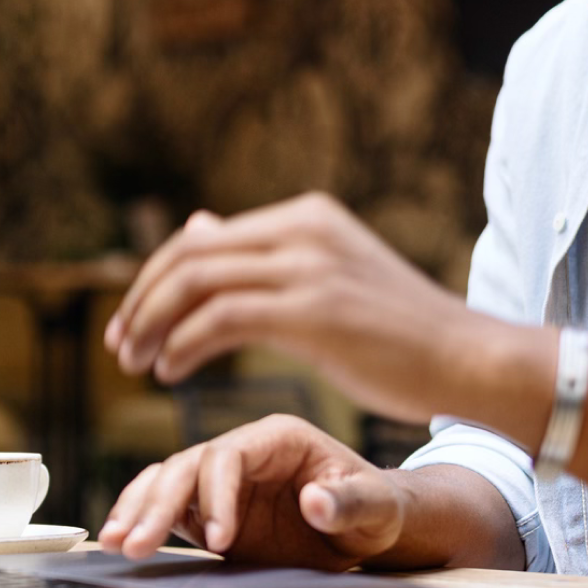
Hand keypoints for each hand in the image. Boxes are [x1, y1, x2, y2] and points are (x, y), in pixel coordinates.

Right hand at [98, 415, 407, 567]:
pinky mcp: (211, 508)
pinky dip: (141, 516)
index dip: (217, 493)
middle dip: (160, 503)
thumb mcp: (375, 506)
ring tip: (115, 543)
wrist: (367, 525)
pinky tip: (118, 538)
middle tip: (136, 544)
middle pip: (189, 464)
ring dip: (139, 508)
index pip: (230, 454)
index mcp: (281, 437)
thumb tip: (316, 501)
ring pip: (169, 479)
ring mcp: (225, 479)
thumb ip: (348, 502)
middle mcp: (246, 451)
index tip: (219, 539)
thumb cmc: (375, 507)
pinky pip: (168, 504)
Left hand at [103, 192, 481, 423]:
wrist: (466, 357)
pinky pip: (220, 319)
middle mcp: (305, 228)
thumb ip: (264, 254)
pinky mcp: (314, 310)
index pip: (204, 237)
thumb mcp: (329, 276)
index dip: (155, 279)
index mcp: (308, 214)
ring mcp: (310, 265)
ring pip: (196, 283)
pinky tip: (173, 372)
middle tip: (121, 346)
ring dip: (152, 325)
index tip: (134, 322)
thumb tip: (198, 224)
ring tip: (138, 364)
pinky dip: (183, 345)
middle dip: (142, 301)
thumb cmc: (400, 330)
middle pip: (189, 254)